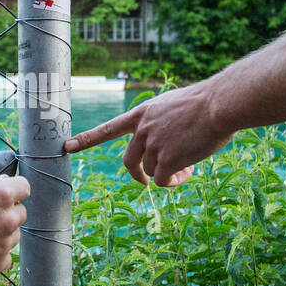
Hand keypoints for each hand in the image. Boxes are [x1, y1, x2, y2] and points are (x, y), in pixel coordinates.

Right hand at [0, 173, 30, 284]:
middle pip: (21, 212)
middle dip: (6, 212)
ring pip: (13, 235)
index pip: (24, 187)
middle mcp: (8, 218)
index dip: (13, 190)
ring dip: (1, 234)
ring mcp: (4, 244)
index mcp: (0, 194)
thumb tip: (4, 180)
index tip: (2, 196)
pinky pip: (5, 257)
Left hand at [63, 78, 234, 186]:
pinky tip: (190, 171)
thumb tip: (169, 147)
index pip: (108, 129)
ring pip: (150, 171)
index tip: (66, 146)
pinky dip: (174, 182)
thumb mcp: (175, 106)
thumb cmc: (206, 103)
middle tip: (150, 180)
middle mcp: (142, 130)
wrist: (219, 104)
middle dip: (137, 174)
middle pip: (129, 161)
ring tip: (188, 165)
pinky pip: (163, 181)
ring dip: (167, 174)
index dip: (87, 139)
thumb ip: (163, 124)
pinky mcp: (167, 160)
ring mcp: (153, 145)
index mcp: (142, 114)